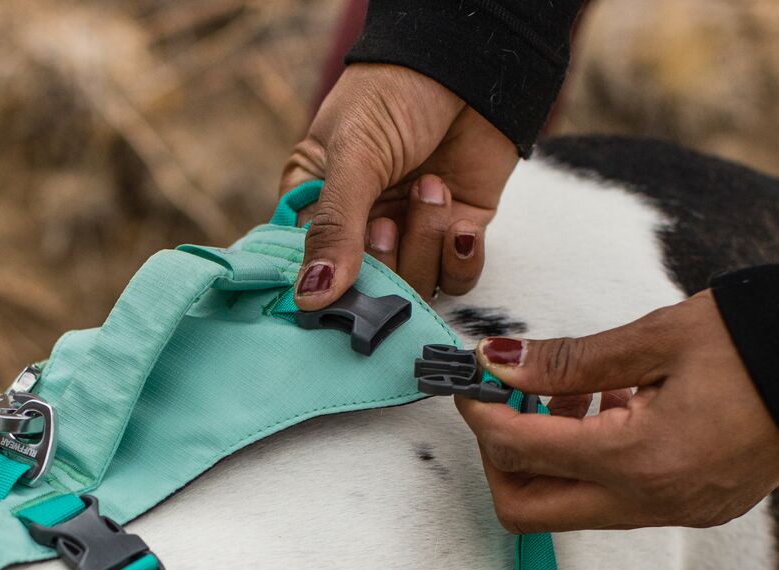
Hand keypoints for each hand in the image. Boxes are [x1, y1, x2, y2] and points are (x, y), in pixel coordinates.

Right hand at [281, 63, 517, 308]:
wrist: (470, 61)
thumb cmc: (394, 92)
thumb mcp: (353, 154)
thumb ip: (334, 227)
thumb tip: (309, 298)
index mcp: (317, 205)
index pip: (309, 271)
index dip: (324, 285)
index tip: (336, 285)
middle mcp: (361, 227)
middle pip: (366, 291)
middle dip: (383, 262)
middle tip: (386, 221)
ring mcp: (411, 232)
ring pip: (414, 286)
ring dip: (424, 244)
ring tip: (431, 189)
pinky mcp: (458, 231)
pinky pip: (457, 278)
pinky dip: (460, 257)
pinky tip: (460, 221)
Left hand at [457, 292, 778, 531]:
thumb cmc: (758, 337)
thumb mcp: (654, 337)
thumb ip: (568, 360)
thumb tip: (497, 364)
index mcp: (639, 459)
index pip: (519, 453)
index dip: (481, 414)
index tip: (471, 379)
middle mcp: (653, 502)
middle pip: (529, 511)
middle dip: (501, 458)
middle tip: (511, 400)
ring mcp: (677, 512)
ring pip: (572, 509)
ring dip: (551, 458)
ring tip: (575, 392)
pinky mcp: (696, 508)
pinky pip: (617, 502)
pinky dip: (595, 464)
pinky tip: (616, 408)